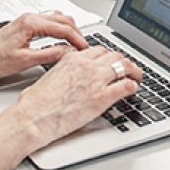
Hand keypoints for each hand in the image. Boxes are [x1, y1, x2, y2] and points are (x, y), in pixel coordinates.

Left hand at [0, 12, 88, 82]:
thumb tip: (67, 52)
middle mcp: (29, 18)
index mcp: (31, 24)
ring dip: (69, 30)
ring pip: (57, 19)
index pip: (63, 29)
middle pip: (63, 21)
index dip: (77, 40)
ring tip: (75, 44)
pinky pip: (49, 22)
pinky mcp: (25, 26)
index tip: (84, 49)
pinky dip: (60, 29)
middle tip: (84, 47)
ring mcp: (27, 20)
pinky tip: (62, 37)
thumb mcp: (24, 61)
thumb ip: (49, 55)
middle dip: (77, 33)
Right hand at [5, 46, 141, 152]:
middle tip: (128, 68)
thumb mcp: (50, 76)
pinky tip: (133, 89)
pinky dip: (133, 86)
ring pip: (124, 66)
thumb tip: (71, 75)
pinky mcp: (102, 98)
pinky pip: (126, 86)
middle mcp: (86, 66)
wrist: (32, 118)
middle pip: (114, 56)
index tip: (112, 61)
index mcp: (73, 59)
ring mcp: (96, 81)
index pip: (99, 50)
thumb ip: (65, 70)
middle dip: (123, 62)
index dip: (109, 57)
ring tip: (136, 76)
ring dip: (133, 71)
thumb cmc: (35, 103)